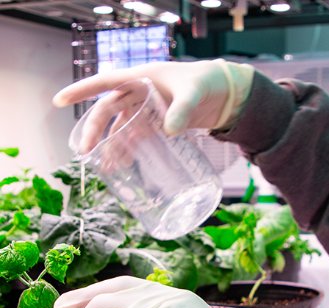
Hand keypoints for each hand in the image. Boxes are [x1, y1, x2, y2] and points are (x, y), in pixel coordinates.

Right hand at [52, 59, 256, 146]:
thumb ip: (183, 109)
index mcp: (142, 77)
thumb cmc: (209, 83)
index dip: (81, 90)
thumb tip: (169, 131)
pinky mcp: (160, 122)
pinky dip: (130, 148)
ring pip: (121, 126)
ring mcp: (149, 108)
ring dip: (112, 144)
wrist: (228, 92)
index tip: (58, 100)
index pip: (105, 82)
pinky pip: (138, 135)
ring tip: (107, 167)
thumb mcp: (195, 93)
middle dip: (94, 130)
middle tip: (86, 151)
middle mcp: (140, 92)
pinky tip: (124, 165)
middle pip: (108, 110)